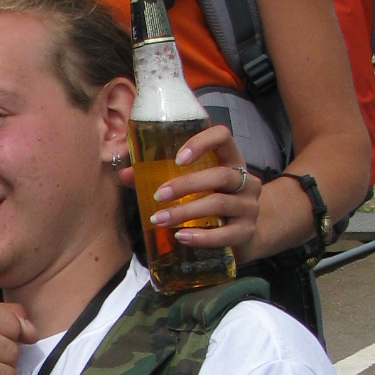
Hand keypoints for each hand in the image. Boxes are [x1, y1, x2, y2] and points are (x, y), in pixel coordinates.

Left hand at [147, 123, 262, 258]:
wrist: (245, 234)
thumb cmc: (213, 202)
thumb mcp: (195, 186)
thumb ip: (160, 177)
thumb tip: (124, 175)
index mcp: (231, 159)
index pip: (223, 136)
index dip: (202, 142)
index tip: (178, 158)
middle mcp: (245, 180)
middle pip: (220, 175)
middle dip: (186, 185)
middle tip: (159, 195)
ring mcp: (249, 206)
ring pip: (219, 204)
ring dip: (186, 212)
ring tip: (161, 219)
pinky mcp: (247, 232)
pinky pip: (225, 234)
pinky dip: (201, 236)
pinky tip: (182, 237)